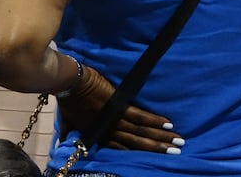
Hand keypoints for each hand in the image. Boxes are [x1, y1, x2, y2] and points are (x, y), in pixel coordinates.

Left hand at [57, 64, 183, 153]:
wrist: (69, 83)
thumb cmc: (68, 101)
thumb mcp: (67, 122)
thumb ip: (69, 135)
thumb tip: (63, 145)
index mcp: (99, 135)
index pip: (123, 148)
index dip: (138, 153)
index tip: (153, 156)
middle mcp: (110, 130)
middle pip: (137, 143)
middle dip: (157, 148)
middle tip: (176, 152)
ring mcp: (115, 118)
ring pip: (141, 131)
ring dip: (160, 137)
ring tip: (177, 141)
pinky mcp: (119, 104)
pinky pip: (139, 115)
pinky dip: (154, 120)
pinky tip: (168, 123)